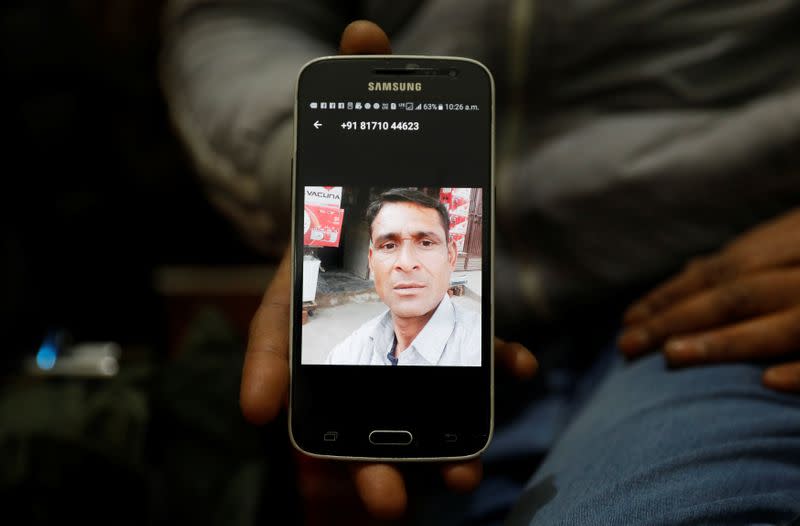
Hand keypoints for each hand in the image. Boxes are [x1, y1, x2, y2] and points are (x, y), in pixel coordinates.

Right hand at [242, 246, 536, 518]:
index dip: (374, 475)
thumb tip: (256, 412)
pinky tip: (521, 366)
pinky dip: (506, 361)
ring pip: (454, 404)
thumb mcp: (278, 315)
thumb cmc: (301, 284)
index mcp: (343, 400)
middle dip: (432, 461)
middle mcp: (391, 389)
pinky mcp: (457, 331)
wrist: (335, 227)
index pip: (359, 447)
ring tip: (483, 449)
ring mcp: (427, 360)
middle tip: (458, 479)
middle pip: (412, 436)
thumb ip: (268, 358)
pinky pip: (487, 351)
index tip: (390, 496)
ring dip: (473, 426)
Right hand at [243, 23, 535, 518]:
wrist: (383, 198)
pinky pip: (472, 356)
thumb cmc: (354, 182)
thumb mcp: (353, 128)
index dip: (271, 371)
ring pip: (413, 398)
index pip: (282, 333)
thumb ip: (356, 85)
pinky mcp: (453, 322)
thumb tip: (365, 28)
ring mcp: (405, 328)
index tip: (267, 413)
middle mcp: (355, 321)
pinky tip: (522, 373)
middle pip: (349, 401)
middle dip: (363, 452)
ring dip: (434, 441)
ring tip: (457, 475)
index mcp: (314, 286)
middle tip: (383, 497)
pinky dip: (496, 372)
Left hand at [618, 208, 799, 392]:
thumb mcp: (796, 241)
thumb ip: (754, 257)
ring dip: (725, 341)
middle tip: (625, 347)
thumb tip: (693, 267)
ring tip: (671, 357)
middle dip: (676, 320)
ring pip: (784, 326)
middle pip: (736, 296)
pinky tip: (767, 383)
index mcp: (794, 248)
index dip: (670, 296)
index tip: (627, 321)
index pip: (720, 273)